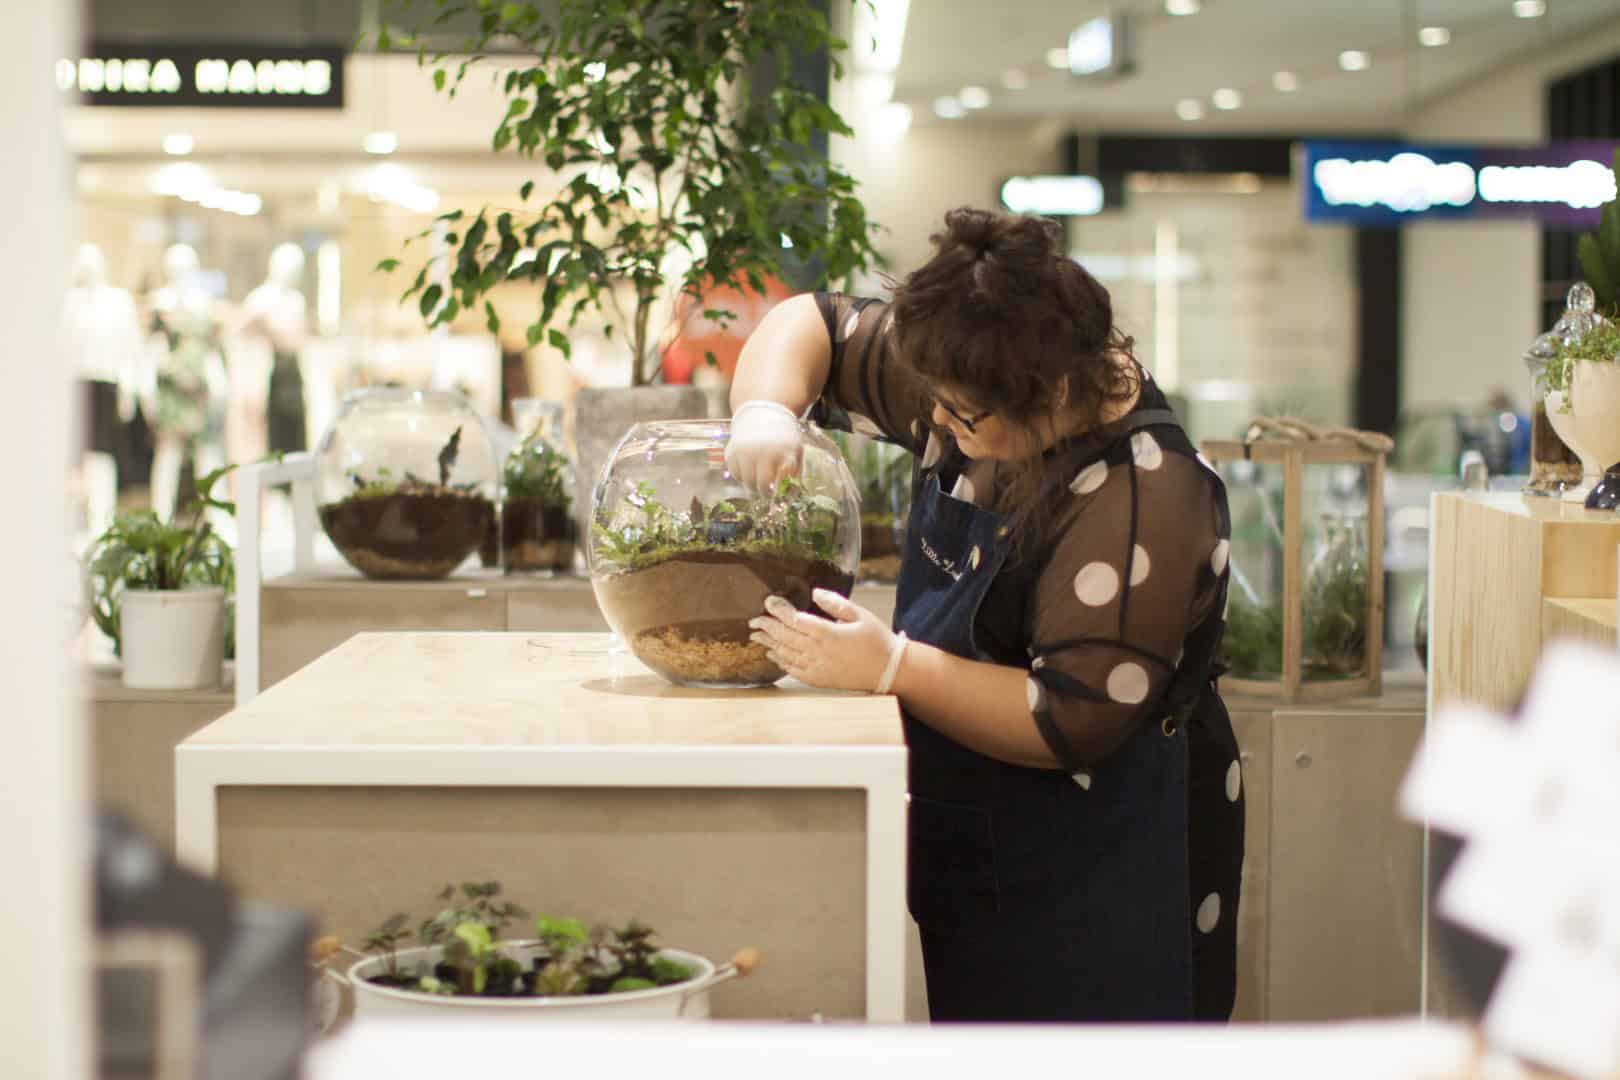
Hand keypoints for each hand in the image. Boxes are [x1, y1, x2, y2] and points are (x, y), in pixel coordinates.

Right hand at [725, 400, 802, 490]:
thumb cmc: (782, 434)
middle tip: (767, 494)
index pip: (781, 481)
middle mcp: (763, 452)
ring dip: (752, 486)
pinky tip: (748, 468)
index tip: (780, 495)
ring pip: (747, 481)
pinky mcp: (732, 451)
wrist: (762, 410)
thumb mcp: (795, 449)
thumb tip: (790, 492)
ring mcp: (746, 452)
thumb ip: (794, 470)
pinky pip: (735, 473)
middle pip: (762, 485)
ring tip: (757, 482)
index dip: (781, 491)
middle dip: (765, 493)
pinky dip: (741, 475)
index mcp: (783, 452)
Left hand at [750, 588, 898, 691]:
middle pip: (786, 637)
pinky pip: (794, 670)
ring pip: (786, 654)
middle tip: (753, 620)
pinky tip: (772, 654)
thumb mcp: (860, 615)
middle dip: (767, 627)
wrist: (888, 671)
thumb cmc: (876, 640)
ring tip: (756, 636)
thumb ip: (836, 604)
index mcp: (829, 634)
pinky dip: (781, 661)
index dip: (779, 610)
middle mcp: (819, 652)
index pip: (796, 619)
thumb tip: (815, 592)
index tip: (769, 601)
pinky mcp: (819, 679)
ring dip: (769, 643)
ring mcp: (818, 668)